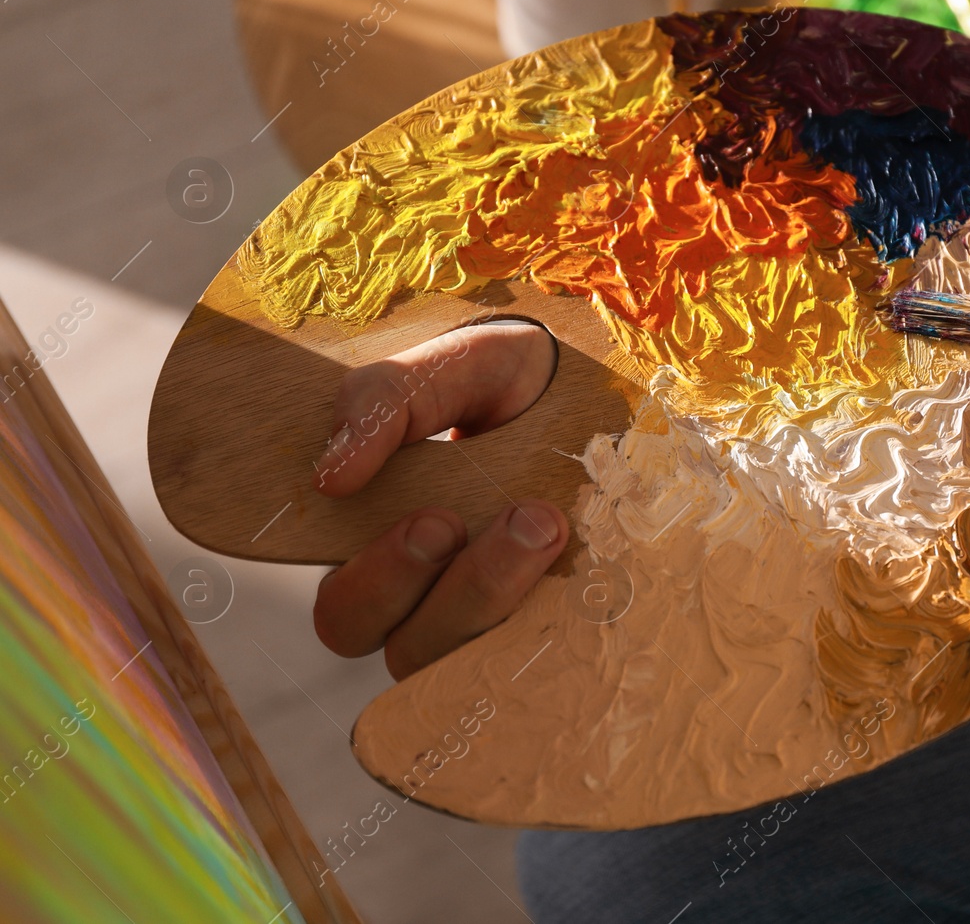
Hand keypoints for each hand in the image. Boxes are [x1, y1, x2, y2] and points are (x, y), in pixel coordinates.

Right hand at [309, 321, 566, 679]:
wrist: (585, 381)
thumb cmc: (497, 378)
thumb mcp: (442, 368)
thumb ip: (380, 404)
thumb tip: (329, 477)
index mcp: (381, 548)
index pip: (345, 615)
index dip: (375, 589)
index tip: (429, 521)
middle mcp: (434, 599)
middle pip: (410, 651)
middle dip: (451, 592)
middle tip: (478, 520)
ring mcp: (499, 613)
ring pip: (482, 655)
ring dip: (503, 592)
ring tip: (542, 519)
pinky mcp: (559, 615)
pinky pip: (547, 649)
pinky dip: (558, 616)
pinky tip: (575, 557)